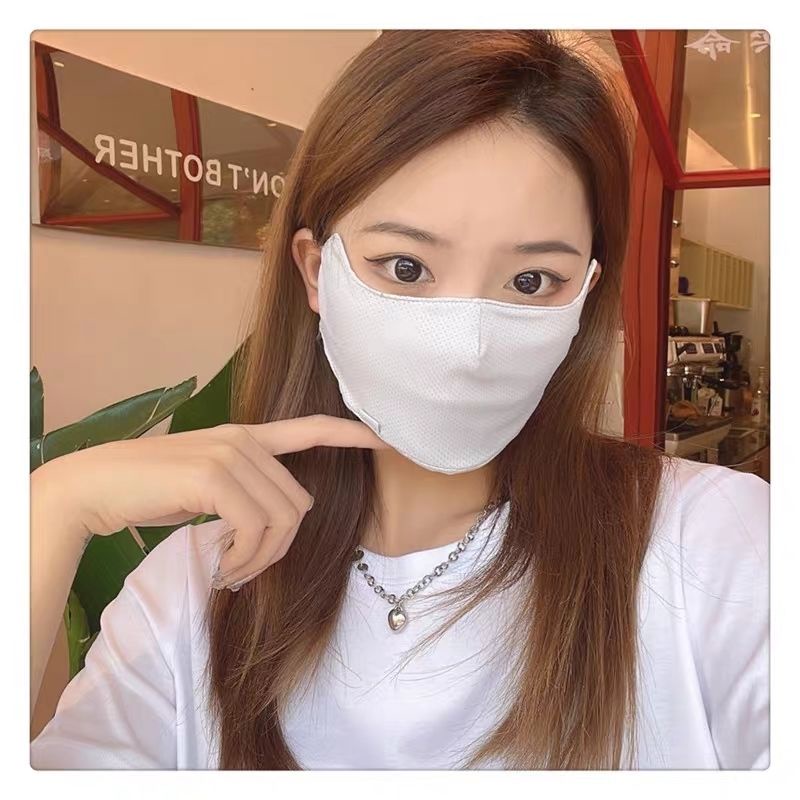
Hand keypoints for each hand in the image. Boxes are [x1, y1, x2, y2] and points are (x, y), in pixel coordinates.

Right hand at [35, 414, 388, 589]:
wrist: (96, 486)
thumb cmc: (150, 490)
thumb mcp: (207, 485)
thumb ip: (246, 491)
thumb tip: (279, 522)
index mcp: (247, 437)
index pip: (310, 428)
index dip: (350, 433)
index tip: (385, 439)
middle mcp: (245, 441)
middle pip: (299, 504)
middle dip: (280, 548)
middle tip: (243, 568)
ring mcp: (231, 455)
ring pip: (283, 520)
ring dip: (261, 559)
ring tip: (231, 571)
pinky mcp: (215, 477)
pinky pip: (255, 529)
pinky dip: (243, 559)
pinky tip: (221, 567)